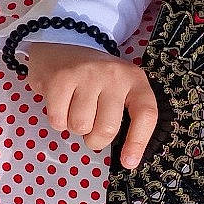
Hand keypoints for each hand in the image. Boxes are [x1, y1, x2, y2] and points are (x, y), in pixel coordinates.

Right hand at [22, 40, 158, 169]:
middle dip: (96, 140)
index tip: (128, 162)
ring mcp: (86, 75)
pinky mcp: (60, 79)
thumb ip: (126, 115)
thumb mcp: (120, 88)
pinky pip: (58, 120)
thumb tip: (126, 158)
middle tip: (91, 128)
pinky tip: (61, 103)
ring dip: (75, 127)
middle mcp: (114, 75)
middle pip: (107, 129)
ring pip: (80, 127)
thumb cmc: (97, 77)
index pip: (145, 114)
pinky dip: (57, 120)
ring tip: (75, 108)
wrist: (65, 40)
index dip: (138, 142)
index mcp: (135, 80)